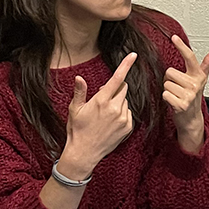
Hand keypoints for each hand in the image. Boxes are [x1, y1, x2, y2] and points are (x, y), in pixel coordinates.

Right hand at [60, 53, 136, 178]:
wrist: (84, 153)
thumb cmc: (77, 130)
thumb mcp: (75, 109)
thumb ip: (80, 92)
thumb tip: (79, 77)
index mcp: (101, 101)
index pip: (117, 78)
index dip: (126, 65)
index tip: (133, 55)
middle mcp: (115, 108)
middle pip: (123, 88)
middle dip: (115, 88)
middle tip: (102, 99)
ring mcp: (123, 118)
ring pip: (125, 100)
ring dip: (118, 102)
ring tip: (105, 114)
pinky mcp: (128, 127)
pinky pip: (128, 112)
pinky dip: (122, 113)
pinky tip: (111, 122)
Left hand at [164, 34, 208, 152]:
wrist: (191, 119)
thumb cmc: (193, 97)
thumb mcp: (201, 80)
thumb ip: (206, 64)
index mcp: (198, 76)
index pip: (190, 57)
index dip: (181, 46)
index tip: (174, 37)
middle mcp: (195, 84)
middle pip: (169, 72)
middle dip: (170, 80)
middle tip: (177, 88)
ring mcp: (189, 95)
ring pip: (166, 83)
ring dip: (168, 90)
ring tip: (176, 95)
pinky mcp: (181, 104)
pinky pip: (165, 94)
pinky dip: (166, 98)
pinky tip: (173, 102)